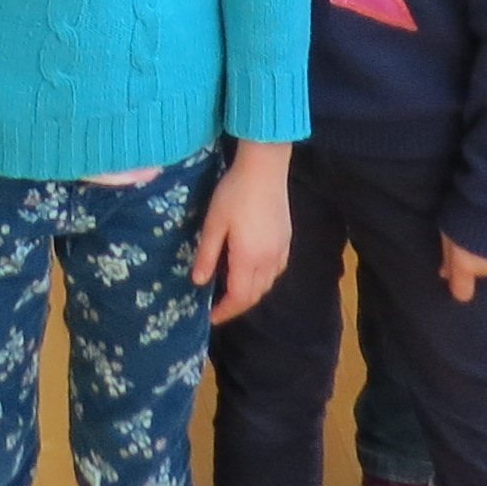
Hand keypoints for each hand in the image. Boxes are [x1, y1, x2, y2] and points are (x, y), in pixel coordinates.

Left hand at [196, 140, 293, 321]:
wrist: (265, 168)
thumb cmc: (234, 193)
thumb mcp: (213, 223)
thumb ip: (207, 255)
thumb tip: (199, 282)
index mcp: (248, 258)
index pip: (238, 296)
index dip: (225, 310)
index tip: (211, 317)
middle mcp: (269, 260)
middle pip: (255, 295)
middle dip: (237, 306)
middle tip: (219, 307)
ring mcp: (281, 251)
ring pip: (267, 284)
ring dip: (250, 293)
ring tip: (232, 290)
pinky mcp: (287, 240)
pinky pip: (275, 271)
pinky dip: (263, 280)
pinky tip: (252, 270)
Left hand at [441, 233, 486, 302]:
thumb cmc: (468, 207)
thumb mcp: (448, 228)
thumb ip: (448, 255)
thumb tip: (444, 274)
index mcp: (466, 264)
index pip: (462, 291)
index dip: (460, 284)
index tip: (458, 279)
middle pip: (482, 272)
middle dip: (479, 259)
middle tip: (478, 236)